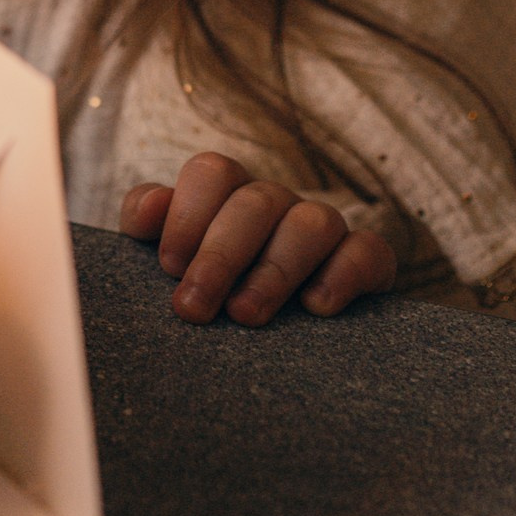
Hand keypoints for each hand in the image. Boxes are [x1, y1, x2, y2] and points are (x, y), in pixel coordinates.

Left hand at [119, 152, 396, 324]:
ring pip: (313, 222)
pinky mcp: (365, 262)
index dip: (188, 215)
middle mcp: (276, 203)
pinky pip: (368, 251)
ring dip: (275, 270)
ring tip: (245, 315)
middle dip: (221, 256)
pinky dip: (344, 273)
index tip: (169, 267)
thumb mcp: (167, 251)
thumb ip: (146, 218)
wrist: (268, 342)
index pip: (212, 173)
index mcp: (227, 193)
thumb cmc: (206, 286)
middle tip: (195, 308)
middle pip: (256, 203)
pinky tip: (316, 307)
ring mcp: (323, 228)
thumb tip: (151, 208)